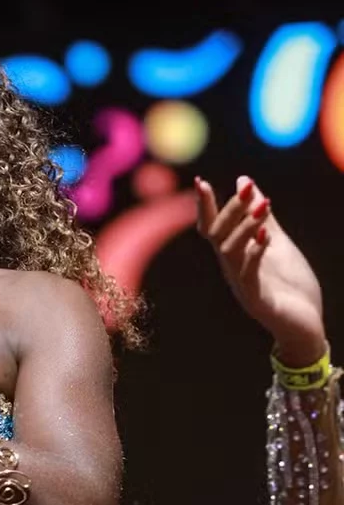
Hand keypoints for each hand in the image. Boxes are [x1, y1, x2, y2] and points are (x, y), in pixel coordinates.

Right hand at [195, 175, 325, 366]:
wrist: (304, 324)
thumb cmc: (288, 285)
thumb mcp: (276, 241)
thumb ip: (259, 215)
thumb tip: (244, 180)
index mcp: (234, 255)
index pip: (212, 227)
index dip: (205, 207)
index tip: (200, 181)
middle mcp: (232, 269)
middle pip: (218, 236)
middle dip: (230, 209)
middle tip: (246, 187)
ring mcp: (243, 285)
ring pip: (230, 252)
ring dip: (244, 227)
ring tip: (263, 206)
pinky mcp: (258, 300)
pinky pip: (248, 276)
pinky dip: (254, 254)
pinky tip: (264, 237)